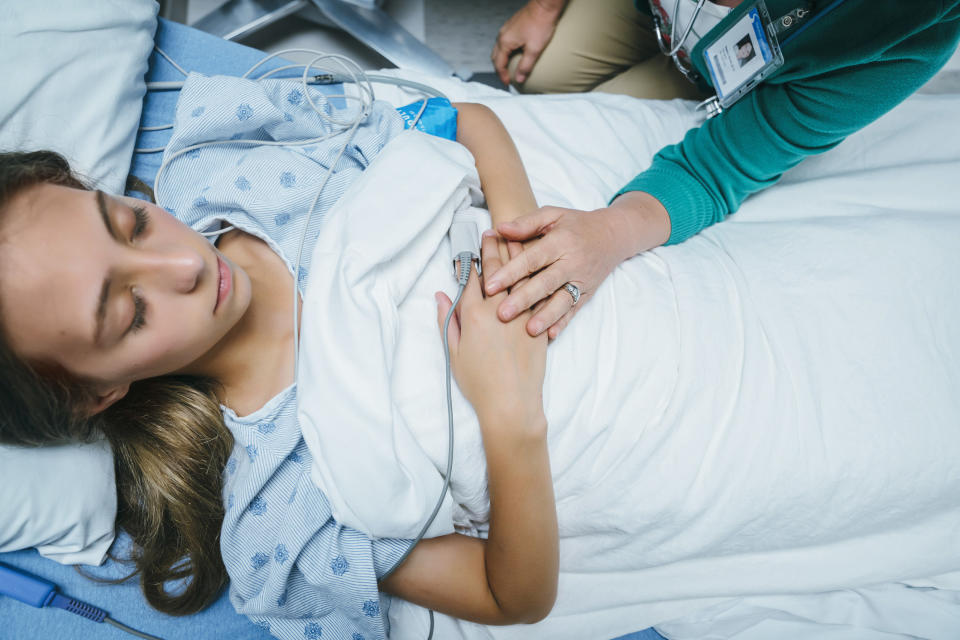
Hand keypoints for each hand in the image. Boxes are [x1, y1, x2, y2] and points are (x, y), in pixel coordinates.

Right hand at [435, 231, 546, 425]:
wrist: (512, 404)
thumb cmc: (478, 383)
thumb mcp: (453, 353)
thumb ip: (446, 320)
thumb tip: (441, 296)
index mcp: (474, 315)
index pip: (472, 277)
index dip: (472, 257)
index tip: (473, 242)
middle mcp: (499, 309)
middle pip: (497, 271)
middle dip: (495, 248)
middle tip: (494, 231)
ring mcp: (522, 316)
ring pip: (521, 277)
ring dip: (518, 255)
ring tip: (518, 237)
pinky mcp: (538, 325)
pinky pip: (539, 295)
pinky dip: (537, 278)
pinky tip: (538, 266)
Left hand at [482, 193, 670, 338]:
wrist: (614, 236)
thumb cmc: (577, 224)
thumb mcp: (553, 215)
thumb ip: (527, 223)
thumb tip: (501, 229)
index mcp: (560, 241)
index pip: (532, 259)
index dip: (510, 272)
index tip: (490, 286)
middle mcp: (572, 262)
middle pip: (546, 283)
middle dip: (524, 299)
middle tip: (502, 314)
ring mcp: (581, 280)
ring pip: (562, 301)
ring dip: (546, 316)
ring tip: (529, 330)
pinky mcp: (587, 293)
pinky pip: (575, 310)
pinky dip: (563, 322)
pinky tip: (550, 334)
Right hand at [491, 0, 564, 85]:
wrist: (544, 6)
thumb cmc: (540, 24)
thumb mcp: (534, 49)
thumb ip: (525, 66)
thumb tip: (519, 78)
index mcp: (505, 42)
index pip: (499, 64)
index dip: (503, 76)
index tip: (508, 83)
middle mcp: (502, 35)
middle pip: (495, 57)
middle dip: (500, 69)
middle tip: (507, 77)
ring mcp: (506, 29)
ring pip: (499, 48)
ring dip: (502, 59)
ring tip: (510, 67)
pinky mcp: (511, 25)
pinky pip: (504, 41)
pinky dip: (506, 51)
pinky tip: (514, 53)